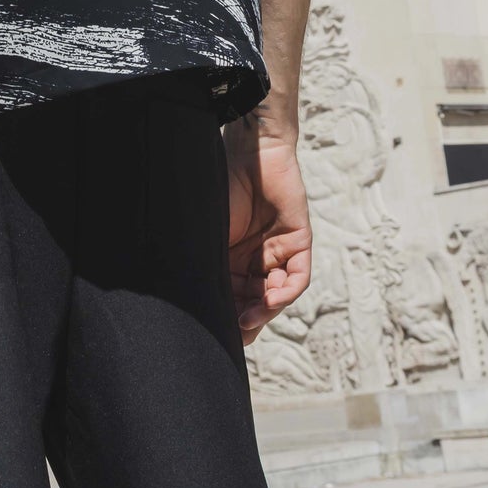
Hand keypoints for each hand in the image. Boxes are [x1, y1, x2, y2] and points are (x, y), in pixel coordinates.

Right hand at [224, 114, 311, 344]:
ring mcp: (278, 251)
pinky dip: (286, 292)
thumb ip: (203, 267)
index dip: (227, 318)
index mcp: (229, 258)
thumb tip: (188, 302)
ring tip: (251, 317)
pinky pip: (298, 277)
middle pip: (255, 302)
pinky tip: (272, 298)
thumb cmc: (219, 189)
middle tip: (237, 334)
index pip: (231, 298)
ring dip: (266, 310)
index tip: (218, 335)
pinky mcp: (299, 242)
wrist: (247, 152)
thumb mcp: (207, 237)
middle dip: (247, 321)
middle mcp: (254, 259)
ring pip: (277, 294)